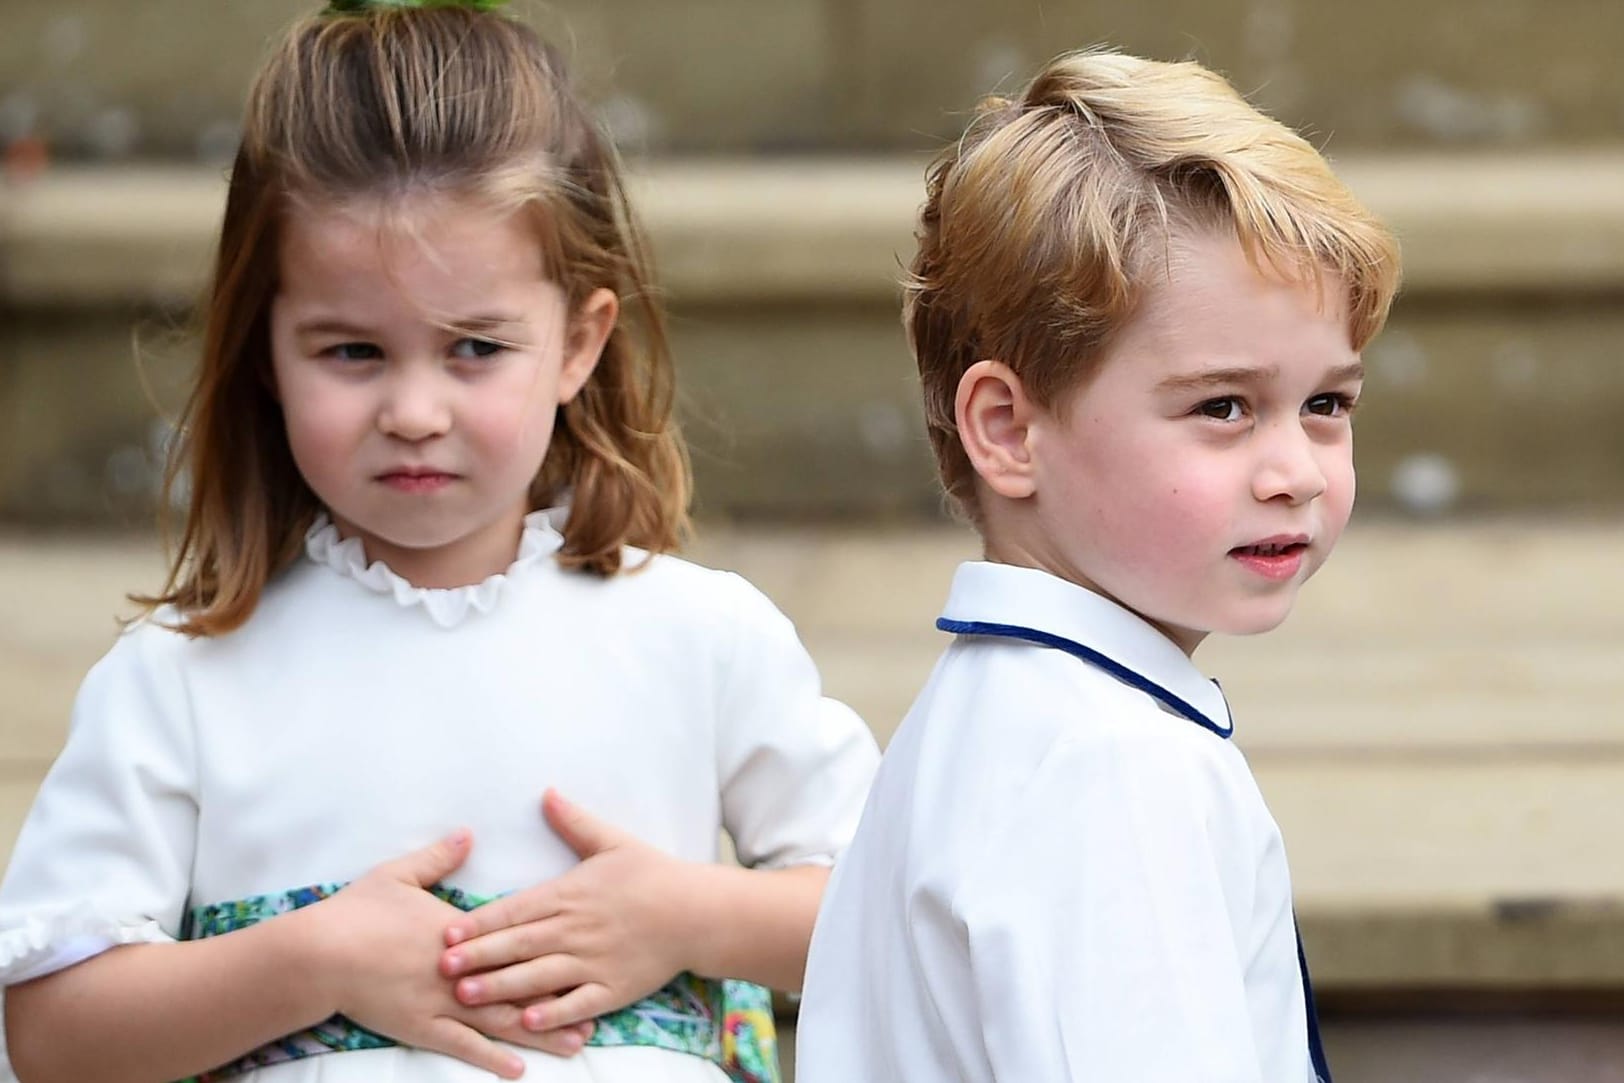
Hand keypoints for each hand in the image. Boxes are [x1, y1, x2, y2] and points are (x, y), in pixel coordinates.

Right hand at [304, 831, 591, 1074]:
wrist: (318, 954)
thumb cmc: (357, 912)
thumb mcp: (399, 875)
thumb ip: (439, 857)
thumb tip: (468, 833)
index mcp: (460, 930)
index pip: (515, 940)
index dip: (552, 948)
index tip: (587, 950)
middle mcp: (459, 968)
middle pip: (520, 984)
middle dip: (562, 996)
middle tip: (602, 1006)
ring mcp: (441, 1001)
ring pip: (500, 1020)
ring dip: (540, 1031)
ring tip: (577, 1042)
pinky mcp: (421, 1028)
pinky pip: (463, 1046)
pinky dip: (492, 1058)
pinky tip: (518, 1068)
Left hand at [439, 790, 696, 1032]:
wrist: (697, 912)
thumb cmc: (653, 874)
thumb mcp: (612, 842)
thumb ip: (574, 822)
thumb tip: (546, 793)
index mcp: (569, 895)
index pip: (514, 911)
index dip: (478, 924)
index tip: (447, 934)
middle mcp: (575, 930)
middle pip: (516, 945)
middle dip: (476, 958)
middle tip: (440, 969)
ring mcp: (593, 962)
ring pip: (537, 977)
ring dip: (500, 987)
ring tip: (466, 996)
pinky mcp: (612, 989)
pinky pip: (575, 1004)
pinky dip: (550, 1013)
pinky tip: (525, 1019)